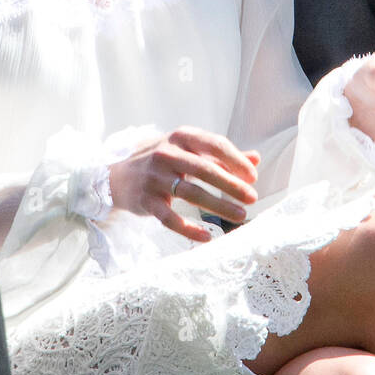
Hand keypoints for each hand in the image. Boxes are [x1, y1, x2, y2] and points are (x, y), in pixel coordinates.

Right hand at [108, 128, 259, 243]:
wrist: (118, 175)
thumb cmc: (164, 161)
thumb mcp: (189, 150)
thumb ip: (221, 156)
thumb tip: (256, 159)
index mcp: (182, 137)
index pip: (214, 144)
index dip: (236, 161)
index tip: (253, 177)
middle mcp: (167, 154)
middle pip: (204, 169)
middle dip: (231, 185)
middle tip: (252, 198)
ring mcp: (155, 177)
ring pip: (190, 193)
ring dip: (218, 206)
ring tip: (240, 215)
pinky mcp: (145, 201)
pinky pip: (169, 218)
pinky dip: (188, 229)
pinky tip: (207, 237)